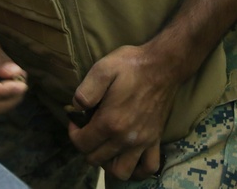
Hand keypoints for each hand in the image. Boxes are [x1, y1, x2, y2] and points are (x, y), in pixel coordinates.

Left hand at [68, 45, 176, 181]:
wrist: (162, 66)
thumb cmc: (130, 65)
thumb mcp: (102, 69)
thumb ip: (85, 91)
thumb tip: (75, 108)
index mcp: (109, 122)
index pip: (82, 144)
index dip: (73, 134)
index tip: (76, 121)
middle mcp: (126, 138)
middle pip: (96, 159)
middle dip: (86, 148)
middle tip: (87, 130)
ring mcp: (142, 142)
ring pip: (120, 171)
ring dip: (108, 164)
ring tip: (104, 147)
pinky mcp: (155, 140)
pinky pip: (148, 168)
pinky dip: (137, 170)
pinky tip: (128, 157)